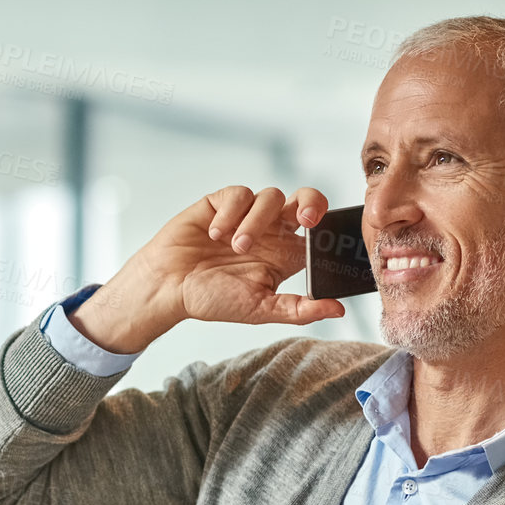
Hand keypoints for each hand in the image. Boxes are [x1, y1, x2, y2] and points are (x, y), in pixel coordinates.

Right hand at [70, 186, 345, 353]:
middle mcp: (270, 231)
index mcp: (284, 255)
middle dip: (311, 202)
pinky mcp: (221, 202)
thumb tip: (337, 310)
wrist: (167, 287)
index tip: (322, 236)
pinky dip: (230, 213)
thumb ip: (298, 309)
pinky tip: (215, 233)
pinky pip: (239, 194)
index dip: (327, 228)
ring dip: (255, 222)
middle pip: (305, 200)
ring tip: (235, 246)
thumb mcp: (259, 310)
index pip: (318, 233)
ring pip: (270, 197)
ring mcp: (246, 214)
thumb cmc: (209, 299)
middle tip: (304, 218)